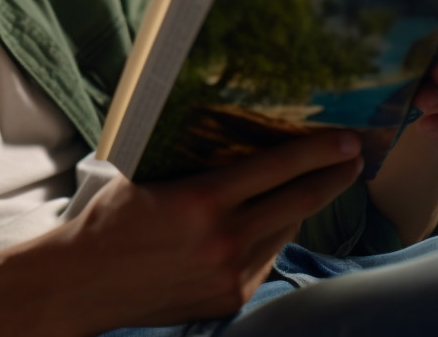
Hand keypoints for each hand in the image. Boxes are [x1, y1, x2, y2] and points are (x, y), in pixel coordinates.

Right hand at [53, 132, 363, 330]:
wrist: (84, 284)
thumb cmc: (110, 221)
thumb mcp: (149, 177)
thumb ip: (196, 166)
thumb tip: (241, 139)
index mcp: (201, 200)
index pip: (277, 168)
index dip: (319, 151)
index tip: (348, 140)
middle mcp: (223, 239)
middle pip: (298, 202)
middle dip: (332, 178)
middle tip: (353, 159)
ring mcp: (229, 274)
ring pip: (284, 231)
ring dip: (300, 207)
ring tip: (311, 186)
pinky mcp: (229, 298)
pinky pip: (264, 259)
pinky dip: (269, 237)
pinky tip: (264, 223)